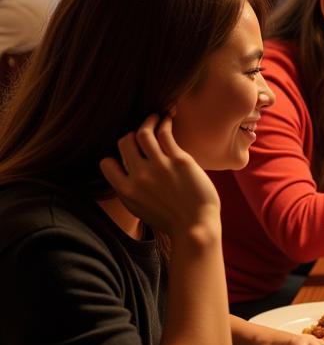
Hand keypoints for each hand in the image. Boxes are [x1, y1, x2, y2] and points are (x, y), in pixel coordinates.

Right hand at [99, 115, 219, 238]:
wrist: (195, 228)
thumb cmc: (172, 221)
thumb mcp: (141, 210)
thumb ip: (131, 191)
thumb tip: (127, 175)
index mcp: (126, 191)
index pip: (106, 163)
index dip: (114, 156)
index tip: (125, 152)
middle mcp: (139, 176)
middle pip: (124, 143)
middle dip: (130, 135)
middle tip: (141, 130)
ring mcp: (159, 167)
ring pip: (143, 133)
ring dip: (147, 121)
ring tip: (154, 116)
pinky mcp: (179, 161)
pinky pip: (165, 134)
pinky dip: (164, 122)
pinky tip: (167, 118)